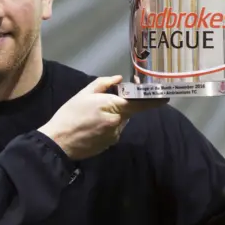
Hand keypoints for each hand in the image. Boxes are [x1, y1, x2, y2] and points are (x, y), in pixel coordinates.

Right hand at [39, 75, 167, 159]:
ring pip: (121, 121)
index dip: (154, 100)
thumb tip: (118, 79)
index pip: (140, 102)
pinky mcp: (110, 144)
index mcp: (113, 107)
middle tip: (104, 101)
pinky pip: (114, 131)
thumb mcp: (84, 94)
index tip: (165, 96)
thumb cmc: (70, 115)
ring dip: (114, 116)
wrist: (58, 142)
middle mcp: (118, 123)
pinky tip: (92, 126)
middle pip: (129, 111)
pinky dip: (108, 126)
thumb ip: (103, 84)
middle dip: (122, 105)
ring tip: (92, 115)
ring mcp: (115, 135)